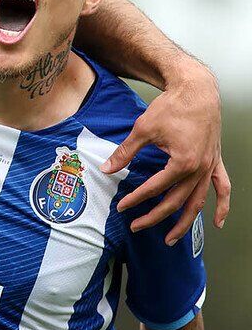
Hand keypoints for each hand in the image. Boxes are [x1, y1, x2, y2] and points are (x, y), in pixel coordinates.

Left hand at [102, 65, 229, 243]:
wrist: (196, 91)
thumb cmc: (171, 107)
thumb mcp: (143, 129)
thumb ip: (125, 152)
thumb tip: (106, 168)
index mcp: (182, 163)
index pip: (155, 188)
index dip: (136, 198)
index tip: (121, 206)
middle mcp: (199, 169)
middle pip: (176, 201)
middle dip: (155, 217)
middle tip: (136, 226)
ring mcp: (209, 167)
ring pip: (198, 202)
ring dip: (185, 222)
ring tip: (171, 238)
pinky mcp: (215, 161)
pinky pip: (222, 188)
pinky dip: (222, 206)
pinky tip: (218, 222)